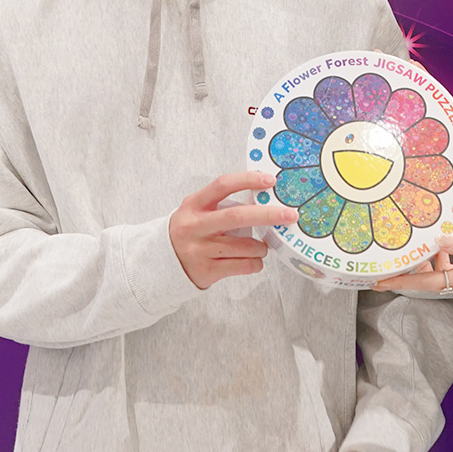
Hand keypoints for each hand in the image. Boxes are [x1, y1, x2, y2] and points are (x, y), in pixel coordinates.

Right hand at [169, 171, 297, 290]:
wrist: (161, 263)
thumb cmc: (190, 232)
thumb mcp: (197, 212)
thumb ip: (223, 205)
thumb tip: (264, 199)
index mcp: (194, 205)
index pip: (222, 185)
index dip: (248, 180)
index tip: (271, 180)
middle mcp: (195, 226)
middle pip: (237, 217)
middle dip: (268, 215)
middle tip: (290, 215)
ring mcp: (200, 250)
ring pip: (245, 246)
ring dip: (261, 246)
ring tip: (260, 247)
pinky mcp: (207, 270)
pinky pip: (243, 266)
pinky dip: (256, 263)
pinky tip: (253, 261)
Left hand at [393, 225, 452, 297]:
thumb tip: (435, 241)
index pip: (425, 283)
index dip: (399, 282)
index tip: (377, 282)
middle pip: (431, 279)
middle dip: (412, 268)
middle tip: (394, 254)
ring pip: (444, 271)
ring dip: (433, 258)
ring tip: (424, 239)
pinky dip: (449, 254)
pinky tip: (450, 239)